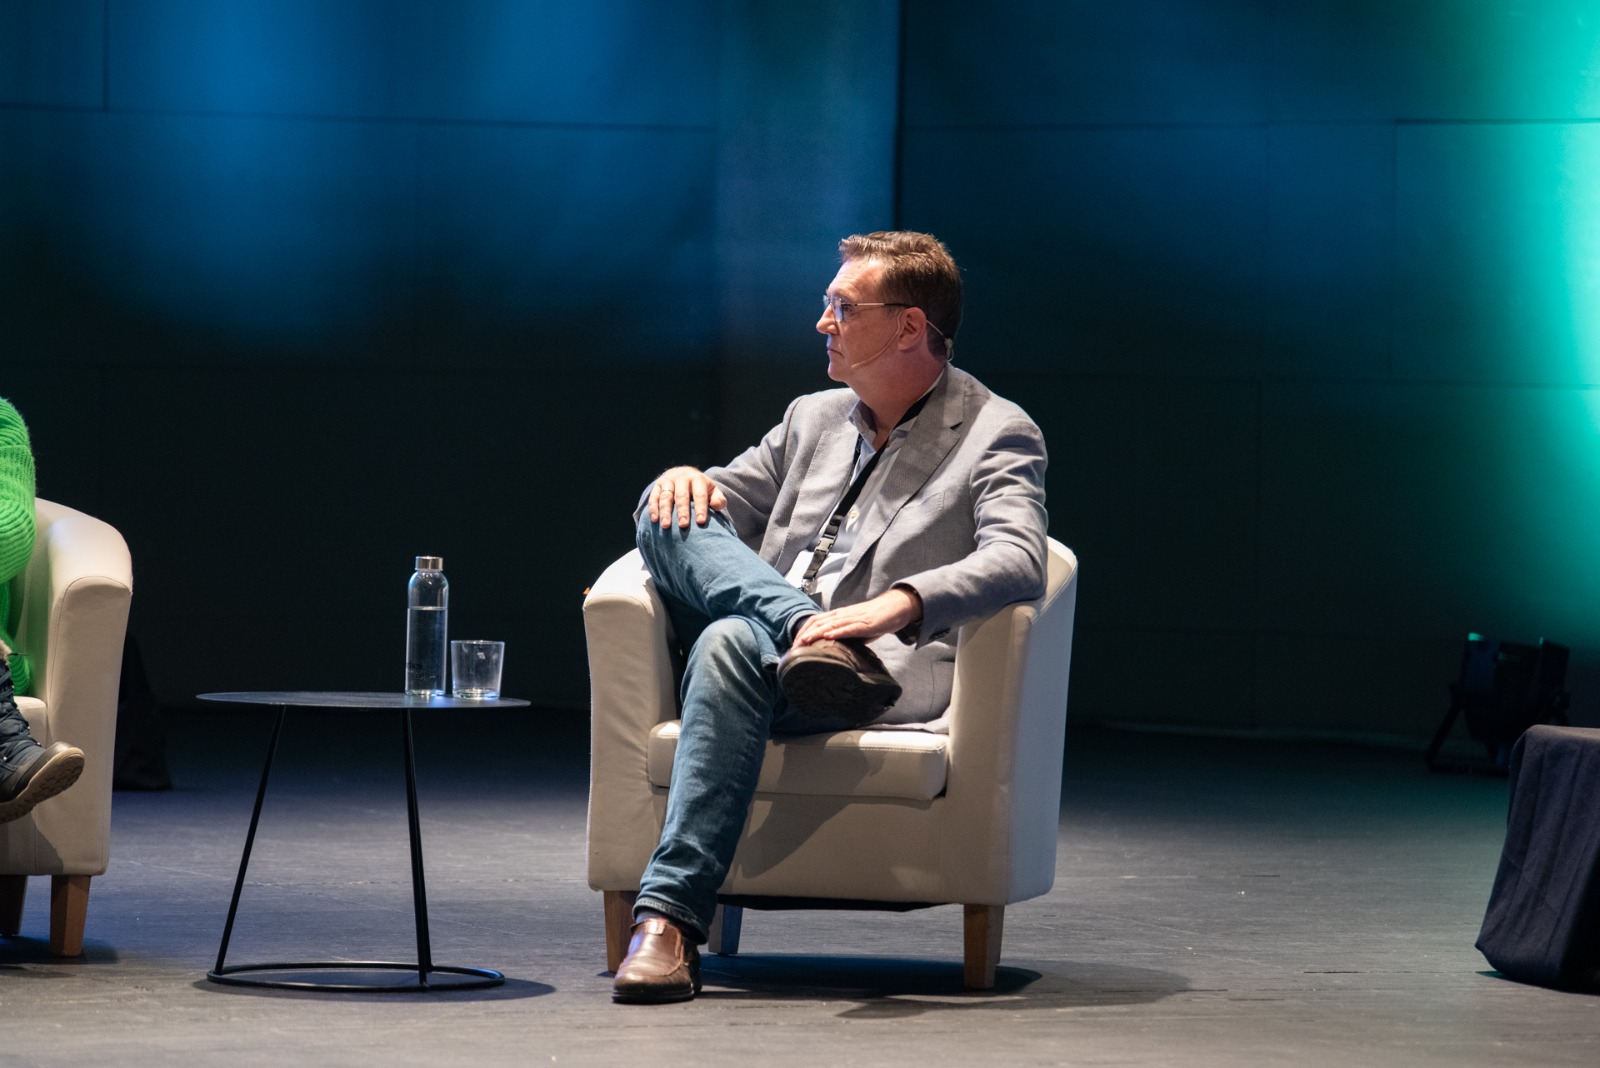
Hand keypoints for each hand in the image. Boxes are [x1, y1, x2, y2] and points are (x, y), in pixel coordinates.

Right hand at [648, 466, 727, 527]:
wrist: (683, 474)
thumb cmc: (701, 489)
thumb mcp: (712, 491)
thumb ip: (718, 499)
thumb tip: (716, 505)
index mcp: (697, 479)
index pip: (700, 494)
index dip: (700, 507)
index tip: (701, 522)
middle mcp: (682, 477)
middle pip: (681, 495)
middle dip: (682, 511)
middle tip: (683, 525)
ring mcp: (668, 480)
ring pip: (666, 496)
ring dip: (665, 511)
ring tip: (665, 526)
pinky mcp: (657, 485)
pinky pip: (654, 497)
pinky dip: (653, 508)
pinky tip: (655, 520)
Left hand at [793, 587, 921, 645]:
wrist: (895, 608)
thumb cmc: (875, 619)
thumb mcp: (856, 629)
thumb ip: (844, 637)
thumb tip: (834, 651)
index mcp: (839, 616)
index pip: (815, 621)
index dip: (803, 631)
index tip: (794, 645)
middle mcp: (843, 615)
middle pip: (818, 622)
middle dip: (804, 634)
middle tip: (794, 647)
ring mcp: (854, 618)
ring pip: (831, 624)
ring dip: (816, 633)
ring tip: (804, 641)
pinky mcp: (866, 624)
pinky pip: (849, 627)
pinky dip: (837, 632)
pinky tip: (828, 636)